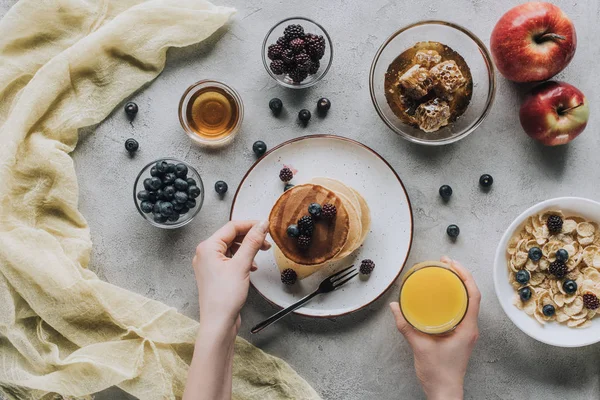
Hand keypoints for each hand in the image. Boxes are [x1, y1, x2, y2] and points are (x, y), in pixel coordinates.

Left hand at [193, 220, 269, 333]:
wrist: (218, 323)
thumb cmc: (224, 298)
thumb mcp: (242, 265)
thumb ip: (252, 242)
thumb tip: (261, 225)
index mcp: (207, 247)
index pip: (231, 227)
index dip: (250, 225)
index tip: (265, 226)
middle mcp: (205, 254)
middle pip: (231, 236)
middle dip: (250, 238)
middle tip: (266, 241)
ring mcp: (209, 265)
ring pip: (232, 248)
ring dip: (247, 249)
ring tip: (260, 254)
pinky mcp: (215, 275)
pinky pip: (230, 259)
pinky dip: (242, 260)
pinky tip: (251, 267)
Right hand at [390, 256, 480, 399]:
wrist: (444, 392)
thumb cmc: (438, 373)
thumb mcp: (419, 346)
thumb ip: (406, 326)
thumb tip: (395, 307)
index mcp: (466, 328)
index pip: (473, 295)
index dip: (465, 276)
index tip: (452, 264)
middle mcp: (470, 328)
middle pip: (471, 294)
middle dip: (460, 276)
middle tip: (446, 263)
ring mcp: (466, 331)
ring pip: (467, 302)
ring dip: (458, 286)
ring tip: (445, 274)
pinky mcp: (460, 335)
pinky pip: (460, 310)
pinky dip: (453, 298)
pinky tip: (441, 296)